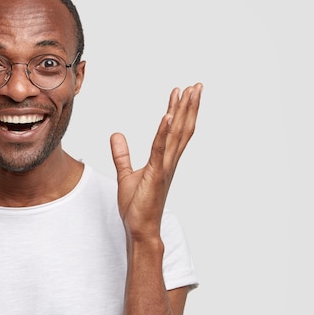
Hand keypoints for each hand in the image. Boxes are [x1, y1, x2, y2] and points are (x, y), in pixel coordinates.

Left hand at [110, 83, 201, 244]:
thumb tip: (116, 135)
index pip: (174, 131)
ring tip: (189, 92)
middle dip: (189, 106)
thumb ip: (122, 154)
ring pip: (177, 134)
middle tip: (197, 86)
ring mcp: (165, 167)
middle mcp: (170, 162)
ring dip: (183, 112)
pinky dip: (164, 132)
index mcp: (165, 161)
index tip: (181, 92)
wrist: (139, 229)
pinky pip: (160, 149)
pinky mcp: (156, 174)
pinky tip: (167, 115)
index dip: (178, 110)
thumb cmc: (137, 206)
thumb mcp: (125, 174)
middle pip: (182, 128)